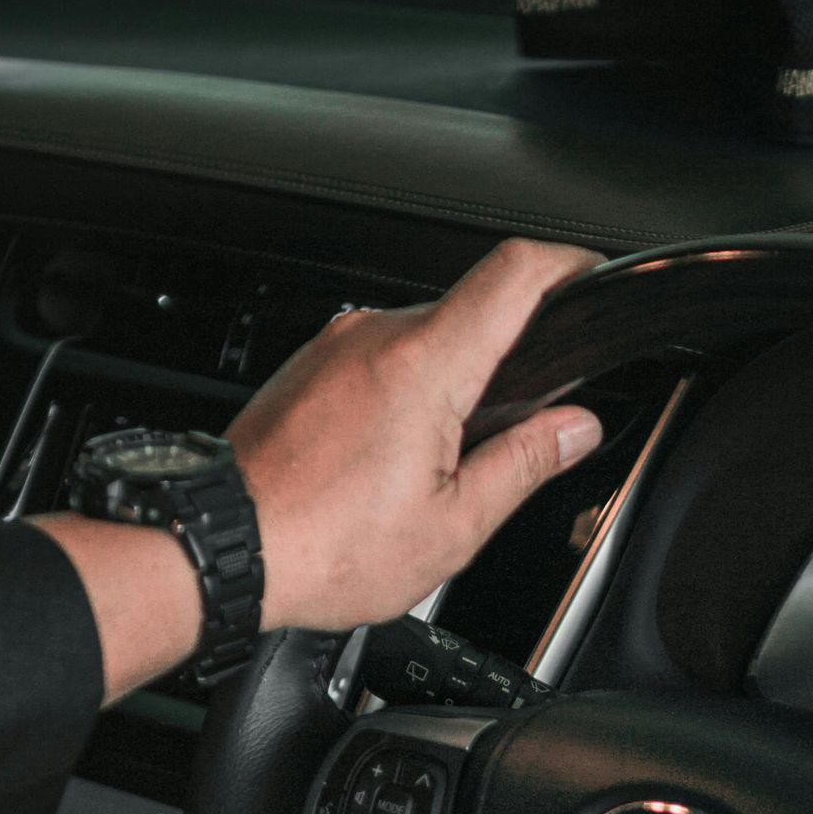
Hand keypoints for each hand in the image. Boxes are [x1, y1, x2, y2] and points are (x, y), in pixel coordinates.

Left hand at [41, 239, 601, 701]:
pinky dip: (402, 397)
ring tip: (435, 468)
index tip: (593, 280)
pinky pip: (377, 362)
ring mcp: (336, 347)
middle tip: (516, 432)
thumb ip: (524, 465)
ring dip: (449, 388)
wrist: (219, 549)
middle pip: (472, 313)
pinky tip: (388, 464)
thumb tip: (576, 430)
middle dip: (508, 362)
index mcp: (425, 365)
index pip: (516, 272)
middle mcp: (375, 336)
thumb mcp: (451, 525)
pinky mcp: (308, 368)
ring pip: (423, 342)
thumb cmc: (318, 547)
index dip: (569, 264)